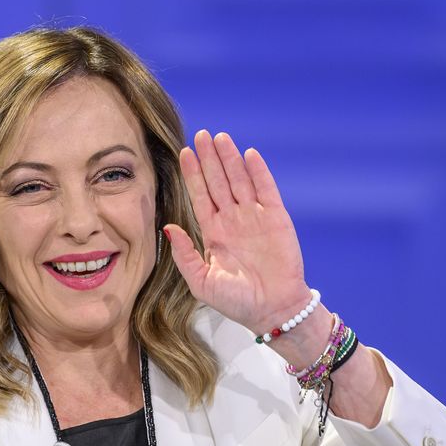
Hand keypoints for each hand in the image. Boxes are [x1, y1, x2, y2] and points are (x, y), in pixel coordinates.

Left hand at [164, 130, 310, 333]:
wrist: (272, 311)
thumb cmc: (236, 302)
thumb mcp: (201, 282)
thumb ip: (184, 255)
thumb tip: (168, 227)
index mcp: (214, 233)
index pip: (200, 197)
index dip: (193, 175)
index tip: (185, 154)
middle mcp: (233, 220)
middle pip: (218, 182)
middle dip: (210, 159)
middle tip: (201, 135)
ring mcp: (255, 217)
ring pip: (240, 180)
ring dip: (230, 159)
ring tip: (220, 138)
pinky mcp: (277, 218)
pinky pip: (266, 190)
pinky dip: (258, 172)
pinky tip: (248, 155)